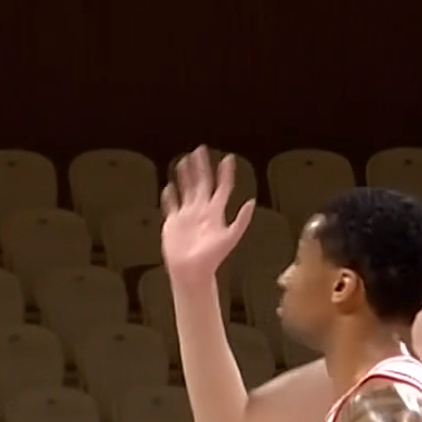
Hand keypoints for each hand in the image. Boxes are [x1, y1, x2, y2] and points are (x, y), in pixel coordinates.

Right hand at [160, 147, 255, 284]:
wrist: (193, 272)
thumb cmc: (212, 257)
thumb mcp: (230, 238)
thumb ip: (240, 220)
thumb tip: (252, 202)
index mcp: (215, 212)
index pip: (222, 187)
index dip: (225, 173)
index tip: (228, 158)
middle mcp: (202, 211)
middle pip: (202, 183)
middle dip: (202, 167)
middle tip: (201, 150)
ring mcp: (187, 216)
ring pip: (186, 189)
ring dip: (186, 176)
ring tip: (184, 161)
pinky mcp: (173, 223)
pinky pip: (171, 205)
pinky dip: (169, 196)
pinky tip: (168, 186)